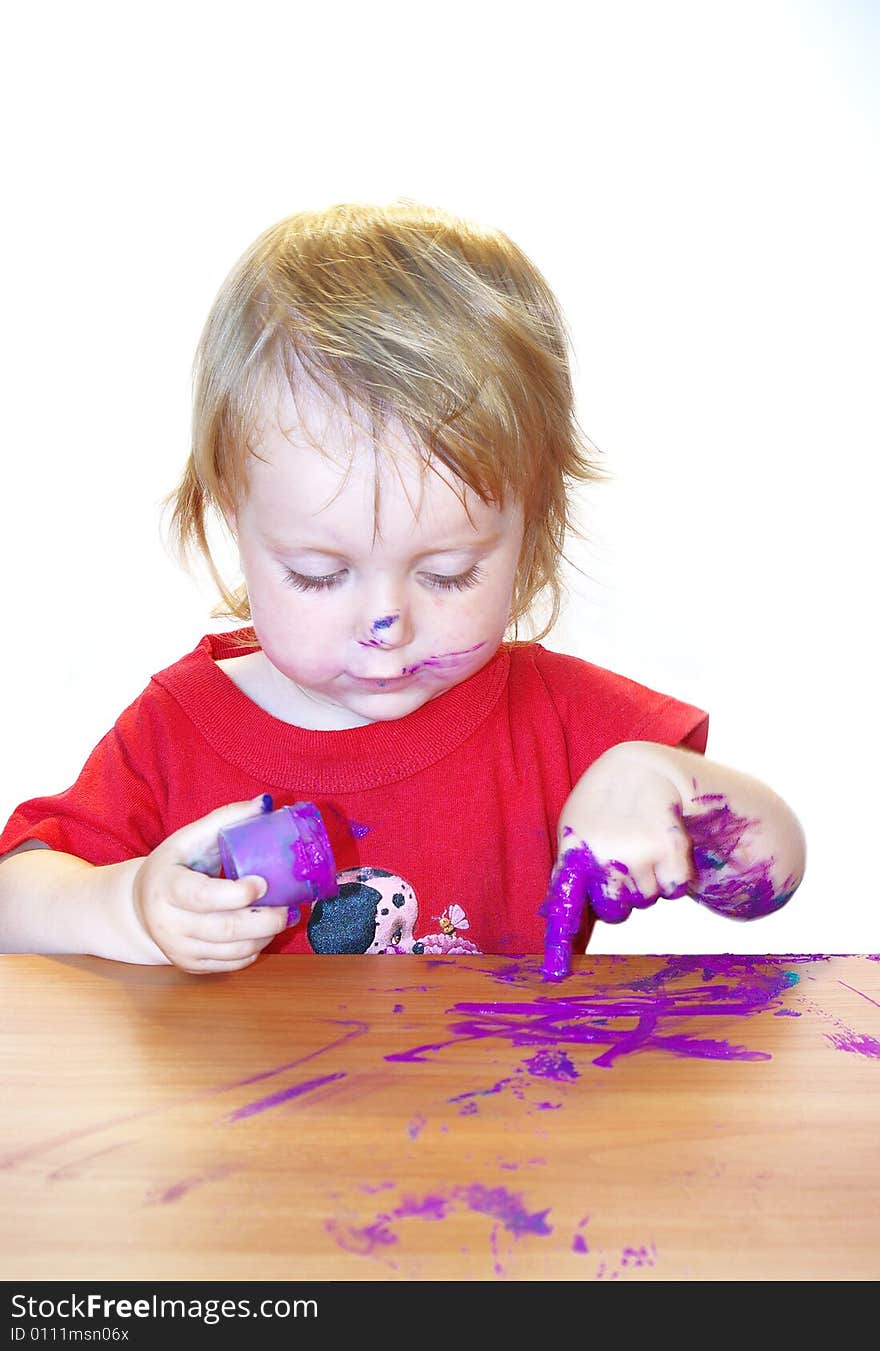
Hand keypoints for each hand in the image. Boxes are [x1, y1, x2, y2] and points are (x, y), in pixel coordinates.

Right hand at [132, 796, 290, 972]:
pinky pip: (232, 964)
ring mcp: (178, 949)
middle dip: (266, 919)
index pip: (202, 896)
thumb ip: (226, 819)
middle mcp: (168, 923)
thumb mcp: (191, 838)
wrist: (141, 905)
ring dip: (266, 935)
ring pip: (234, 951)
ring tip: (281, 916)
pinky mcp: (190, 966)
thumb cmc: (174, 866)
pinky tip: (263, 932)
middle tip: (289, 905)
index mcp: (165, 886)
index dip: (237, 893)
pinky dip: (255, 950)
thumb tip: (267, 802)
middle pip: (226, 929)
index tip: (263, 883)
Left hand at [553, 746, 693, 923]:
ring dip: (649, 882)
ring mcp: (639, 854)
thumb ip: (569, 875)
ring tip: (640, 845)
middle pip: (616, 913)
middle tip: (622, 864)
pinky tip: (664, 849)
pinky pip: (677, 890)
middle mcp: (605, 858)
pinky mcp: (672, 849)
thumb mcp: (574, 832)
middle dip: (621, 897)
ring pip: (649, 901)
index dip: (560, 939)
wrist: (640, 768)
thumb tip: (561, 922)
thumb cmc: (601, 809)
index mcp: (574, 854)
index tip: (556, 972)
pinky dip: (676, 877)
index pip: (565, 903)